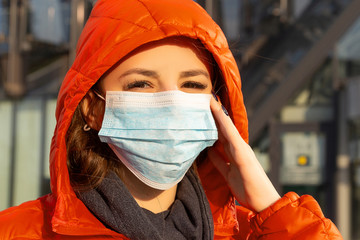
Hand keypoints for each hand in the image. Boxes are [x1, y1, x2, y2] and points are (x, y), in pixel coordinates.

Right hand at [208, 97, 279, 211]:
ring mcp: (234, 159)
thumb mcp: (241, 169)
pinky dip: (211, 150)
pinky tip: (204, 146)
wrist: (264, 203)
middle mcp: (237, 150)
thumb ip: (228, 156)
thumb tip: (213, 144)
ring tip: (201, 120)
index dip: (218, 113)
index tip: (210, 100)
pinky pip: (218, 156)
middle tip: (202, 105)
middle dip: (214, 117)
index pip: (227, 126)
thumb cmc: (254, 187)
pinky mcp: (230, 169)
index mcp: (240, 148)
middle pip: (223, 131)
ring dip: (212, 130)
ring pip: (220, 141)